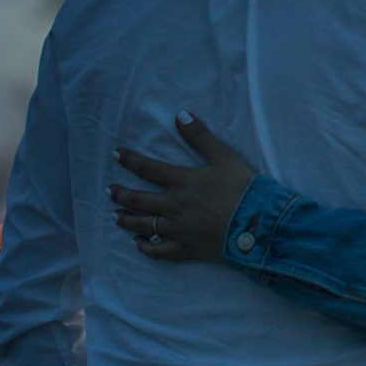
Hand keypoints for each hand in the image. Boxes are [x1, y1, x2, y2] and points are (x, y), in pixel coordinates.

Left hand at [111, 113, 257, 261]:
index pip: (149, 169)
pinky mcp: (186, 248)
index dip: (131, 160)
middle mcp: (174, 206)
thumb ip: (200, 136)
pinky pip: (158, 251)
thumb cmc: (242, 186)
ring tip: (116, 215)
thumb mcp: (224, 155)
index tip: (116, 155)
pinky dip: (145, 247)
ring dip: (128, 219)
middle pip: (140, 200)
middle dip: (122, 194)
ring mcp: (178, 230)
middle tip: (110, 191)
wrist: (256, 222)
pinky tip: (138, 243)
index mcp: (182, 182)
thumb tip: (179, 115)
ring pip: (145, 225)